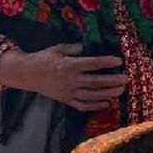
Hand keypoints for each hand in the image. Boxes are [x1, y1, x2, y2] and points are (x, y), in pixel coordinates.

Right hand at [0, 43, 127, 111]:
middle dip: (112, 81)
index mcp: (69, 65)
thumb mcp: (57, 48)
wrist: (25, 74)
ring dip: (107, 94)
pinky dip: (94, 106)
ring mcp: (67, 92)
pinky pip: (81, 105)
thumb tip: (87, 46)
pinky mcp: (65, 100)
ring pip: (91, 95)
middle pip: (95, 82)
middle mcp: (70, 80)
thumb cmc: (43, 58)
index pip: (91, 64)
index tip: (119, 61)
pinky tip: (106, 104)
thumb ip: (73, 48)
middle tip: (126, 79)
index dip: (106, 62)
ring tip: (120, 91)